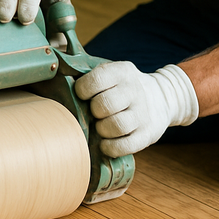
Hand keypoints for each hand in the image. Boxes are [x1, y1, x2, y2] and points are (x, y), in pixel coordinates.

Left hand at [74, 62, 198, 156]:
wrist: (161, 97)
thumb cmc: (123, 87)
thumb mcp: (112, 72)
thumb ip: (88, 73)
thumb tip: (57, 73)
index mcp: (122, 72)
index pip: (97, 80)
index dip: (83, 90)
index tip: (83, 95)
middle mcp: (134, 90)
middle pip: (104, 104)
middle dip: (93, 112)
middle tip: (94, 113)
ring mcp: (143, 113)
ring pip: (116, 126)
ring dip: (102, 130)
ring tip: (101, 127)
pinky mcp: (148, 134)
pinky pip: (126, 145)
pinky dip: (111, 147)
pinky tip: (106, 143)